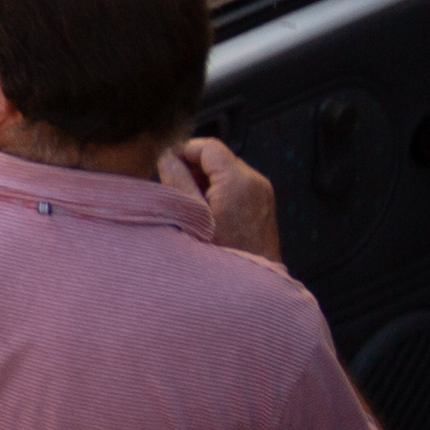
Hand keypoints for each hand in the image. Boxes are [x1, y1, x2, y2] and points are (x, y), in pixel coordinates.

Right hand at [169, 132, 282, 266]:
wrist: (250, 283)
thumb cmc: (220, 252)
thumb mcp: (190, 214)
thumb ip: (177, 180)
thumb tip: (167, 157)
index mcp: (238, 179)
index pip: (207, 146)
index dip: (183, 151)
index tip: (166, 167)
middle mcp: (255, 181)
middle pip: (217, 157)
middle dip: (193, 168)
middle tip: (175, 190)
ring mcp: (263, 193)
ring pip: (226, 171)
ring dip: (205, 180)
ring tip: (191, 205)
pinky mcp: (263, 204)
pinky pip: (237, 185)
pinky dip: (219, 191)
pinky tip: (208, 213)